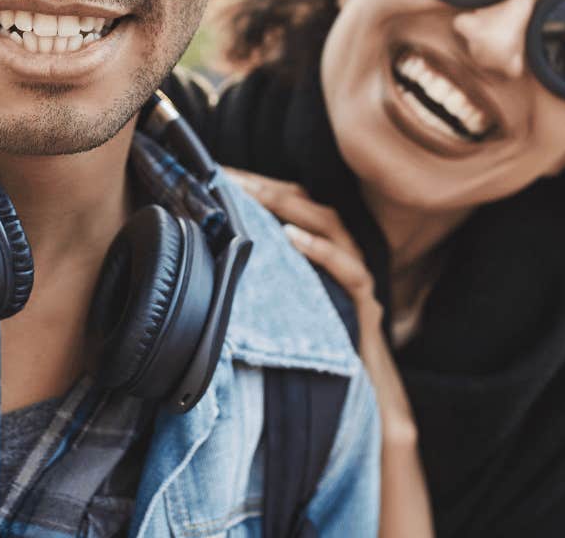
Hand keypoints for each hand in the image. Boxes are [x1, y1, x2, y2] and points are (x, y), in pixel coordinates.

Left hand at [230, 169, 418, 447]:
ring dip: (291, 207)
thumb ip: (256, 275)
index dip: (253, 184)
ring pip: (329, 225)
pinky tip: (293, 238)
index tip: (213, 172)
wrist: (358, 391)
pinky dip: (321, 251)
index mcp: (316, 247)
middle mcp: (339, 251)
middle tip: (226, 175)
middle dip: (264, 186)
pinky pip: (348, 269)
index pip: (285, 202)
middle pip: (304, 204)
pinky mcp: (365, 301)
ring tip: (254, 194)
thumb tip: (199, 259)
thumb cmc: (313, 343)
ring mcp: (355, 273)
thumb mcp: (278, 302)